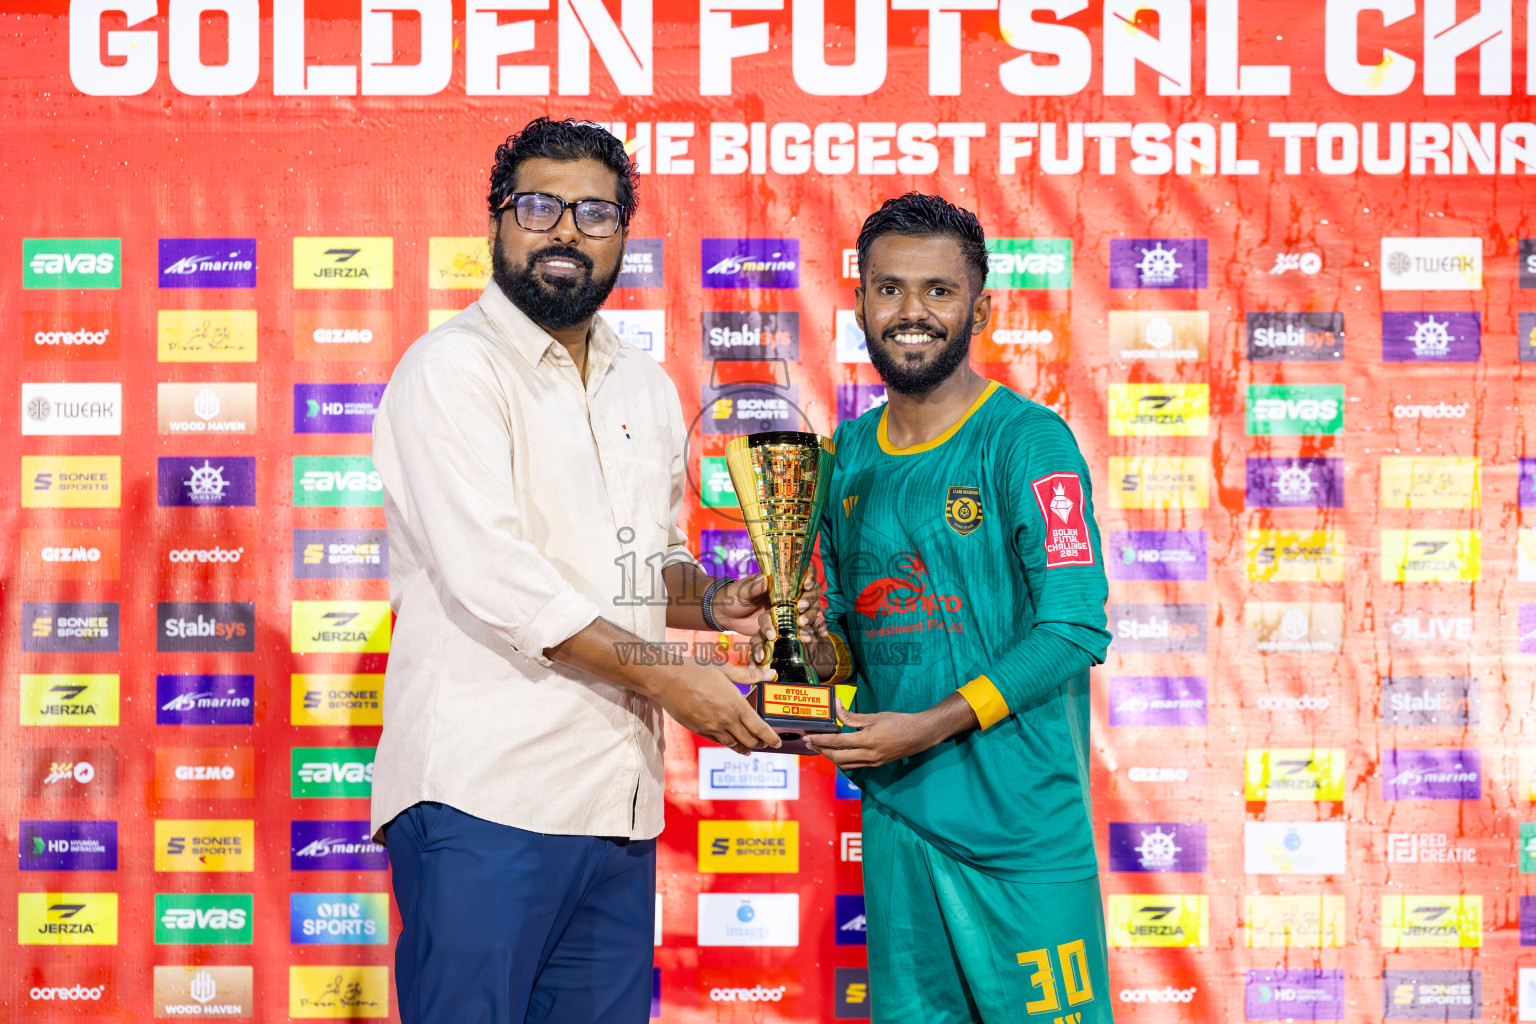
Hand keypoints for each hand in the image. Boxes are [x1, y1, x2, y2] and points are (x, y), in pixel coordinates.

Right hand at [649, 661, 782, 754]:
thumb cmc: (696, 670)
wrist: (667, 679)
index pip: (759, 728)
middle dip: (759, 744)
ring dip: (744, 747)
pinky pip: (718, 741)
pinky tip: (730, 741)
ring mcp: (711, 727)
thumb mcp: (725, 669)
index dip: (770, 738)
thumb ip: (750, 675)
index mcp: (735, 704)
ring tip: (749, 748)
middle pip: (748, 740)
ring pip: (733, 744)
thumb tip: (770, 673)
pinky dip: (728, 743)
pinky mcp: (699, 730)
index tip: (777, 743)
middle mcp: (725, 720)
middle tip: (765, 744)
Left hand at [711, 567, 824, 636]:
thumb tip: (764, 579)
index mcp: (780, 581)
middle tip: (800, 609)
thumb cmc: (734, 596)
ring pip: (810, 610)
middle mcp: (789, 594)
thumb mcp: (742, 590)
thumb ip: (753, 587)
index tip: (806, 585)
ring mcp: (789, 610)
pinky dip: (814, 630)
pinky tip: (822, 635)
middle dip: (809, 601)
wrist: (726, 615)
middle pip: (811, 593)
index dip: (809, 576)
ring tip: (803, 627)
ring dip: (811, 617)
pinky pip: (804, 626)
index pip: (802, 573)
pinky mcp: (787, 625)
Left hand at [805, 694, 976, 767]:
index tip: (809, 737)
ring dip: (830, 757)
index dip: (820, 740)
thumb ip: (852, 715)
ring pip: (845, 764)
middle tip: (810, 743)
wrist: (919, 735)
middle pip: (837, 758)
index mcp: (867, 741)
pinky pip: (854, 765)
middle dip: (821, 751)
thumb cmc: (899, 722)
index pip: (837, 742)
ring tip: (821, 748)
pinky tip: (838, 752)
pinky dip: (842, 760)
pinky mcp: (876, 764)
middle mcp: (868, 755)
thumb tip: (836, 705)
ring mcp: (872, 762)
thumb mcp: (874, 716)